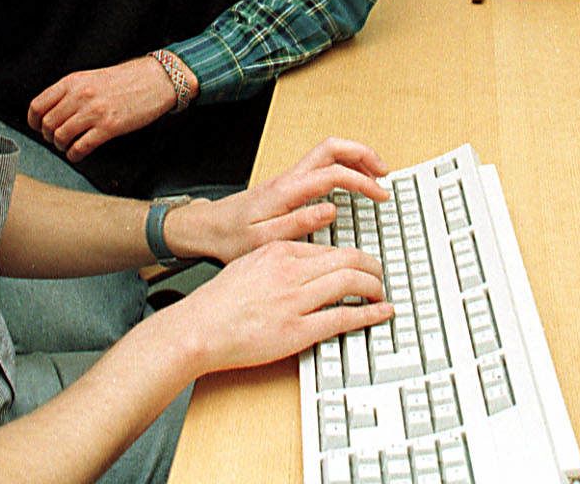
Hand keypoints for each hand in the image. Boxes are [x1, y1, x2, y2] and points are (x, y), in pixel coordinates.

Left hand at [28, 56, 178, 162]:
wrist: (156, 79)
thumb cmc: (127, 79)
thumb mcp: (92, 77)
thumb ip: (71, 91)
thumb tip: (53, 112)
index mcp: (73, 81)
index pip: (38, 105)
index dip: (33, 122)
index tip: (38, 128)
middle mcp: (80, 95)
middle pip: (47, 124)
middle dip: (48, 136)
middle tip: (56, 139)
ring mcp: (94, 112)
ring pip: (60, 137)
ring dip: (61, 146)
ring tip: (69, 146)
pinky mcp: (109, 127)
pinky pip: (81, 147)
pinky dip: (75, 155)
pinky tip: (79, 153)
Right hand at [164, 239, 392, 373]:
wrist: (198, 328)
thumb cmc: (219, 302)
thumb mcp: (250, 265)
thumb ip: (280, 261)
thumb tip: (308, 265)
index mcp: (280, 251)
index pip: (331, 248)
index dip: (354, 257)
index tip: (362, 264)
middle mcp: (291, 271)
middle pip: (349, 259)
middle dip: (373, 267)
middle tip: (381, 275)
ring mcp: (295, 301)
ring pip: (351, 282)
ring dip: (374, 287)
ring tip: (381, 294)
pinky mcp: (297, 330)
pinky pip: (342, 317)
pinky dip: (368, 314)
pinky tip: (380, 313)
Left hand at [170, 137, 389, 263]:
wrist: (204, 229)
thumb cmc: (229, 238)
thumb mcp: (262, 240)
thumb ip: (298, 224)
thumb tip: (331, 209)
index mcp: (287, 190)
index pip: (333, 173)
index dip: (362, 180)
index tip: (380, 194)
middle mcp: (289, 178)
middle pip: (333, 148)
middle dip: (363, 154)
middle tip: (385, 172)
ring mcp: (289, 178)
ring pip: (328, 153)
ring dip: (355, 159)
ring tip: (376, 176)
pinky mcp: (288, 185)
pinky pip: (321, 165)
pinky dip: (343, 167)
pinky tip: (350, 184)